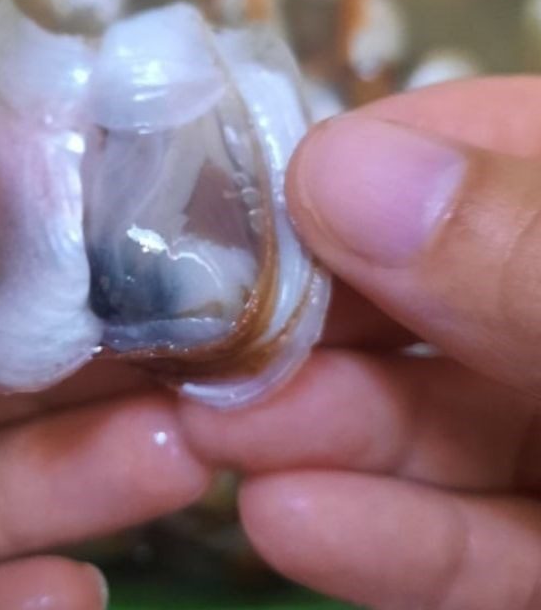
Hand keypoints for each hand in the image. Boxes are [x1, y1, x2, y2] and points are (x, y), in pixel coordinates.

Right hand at [180, 77, 540, 609]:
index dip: (349, 169)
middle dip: (302, 320)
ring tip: (207, 431)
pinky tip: (286, 521)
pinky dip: (390, 540)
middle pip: (421, 299)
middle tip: (190, 338)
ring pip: (435, 427)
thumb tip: (337, 165)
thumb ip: (523, 244)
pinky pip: (480, 546)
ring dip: (318, 432)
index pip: (463, 151)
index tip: (226, 199)